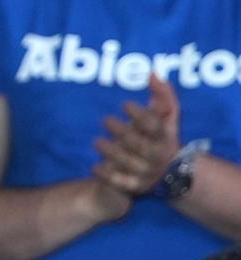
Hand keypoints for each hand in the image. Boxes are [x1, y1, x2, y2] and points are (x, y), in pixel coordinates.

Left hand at [92, 72, 180, 202]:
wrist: (166, 172)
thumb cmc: (160, 137)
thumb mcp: (166, 117)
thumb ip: (163, 95)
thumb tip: (152, 74)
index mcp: (166, 138)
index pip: (155, 126)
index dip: (141, 115)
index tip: (125, 104)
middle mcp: (158, 156)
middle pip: (140, 145)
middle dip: (122, 132)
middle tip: (105, 120)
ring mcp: (148, 172)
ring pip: (129, 163)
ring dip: (111, 152)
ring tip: (96, 142)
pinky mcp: (135, 186)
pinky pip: (120, 182)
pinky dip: (106, 174)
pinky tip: (94, 166)